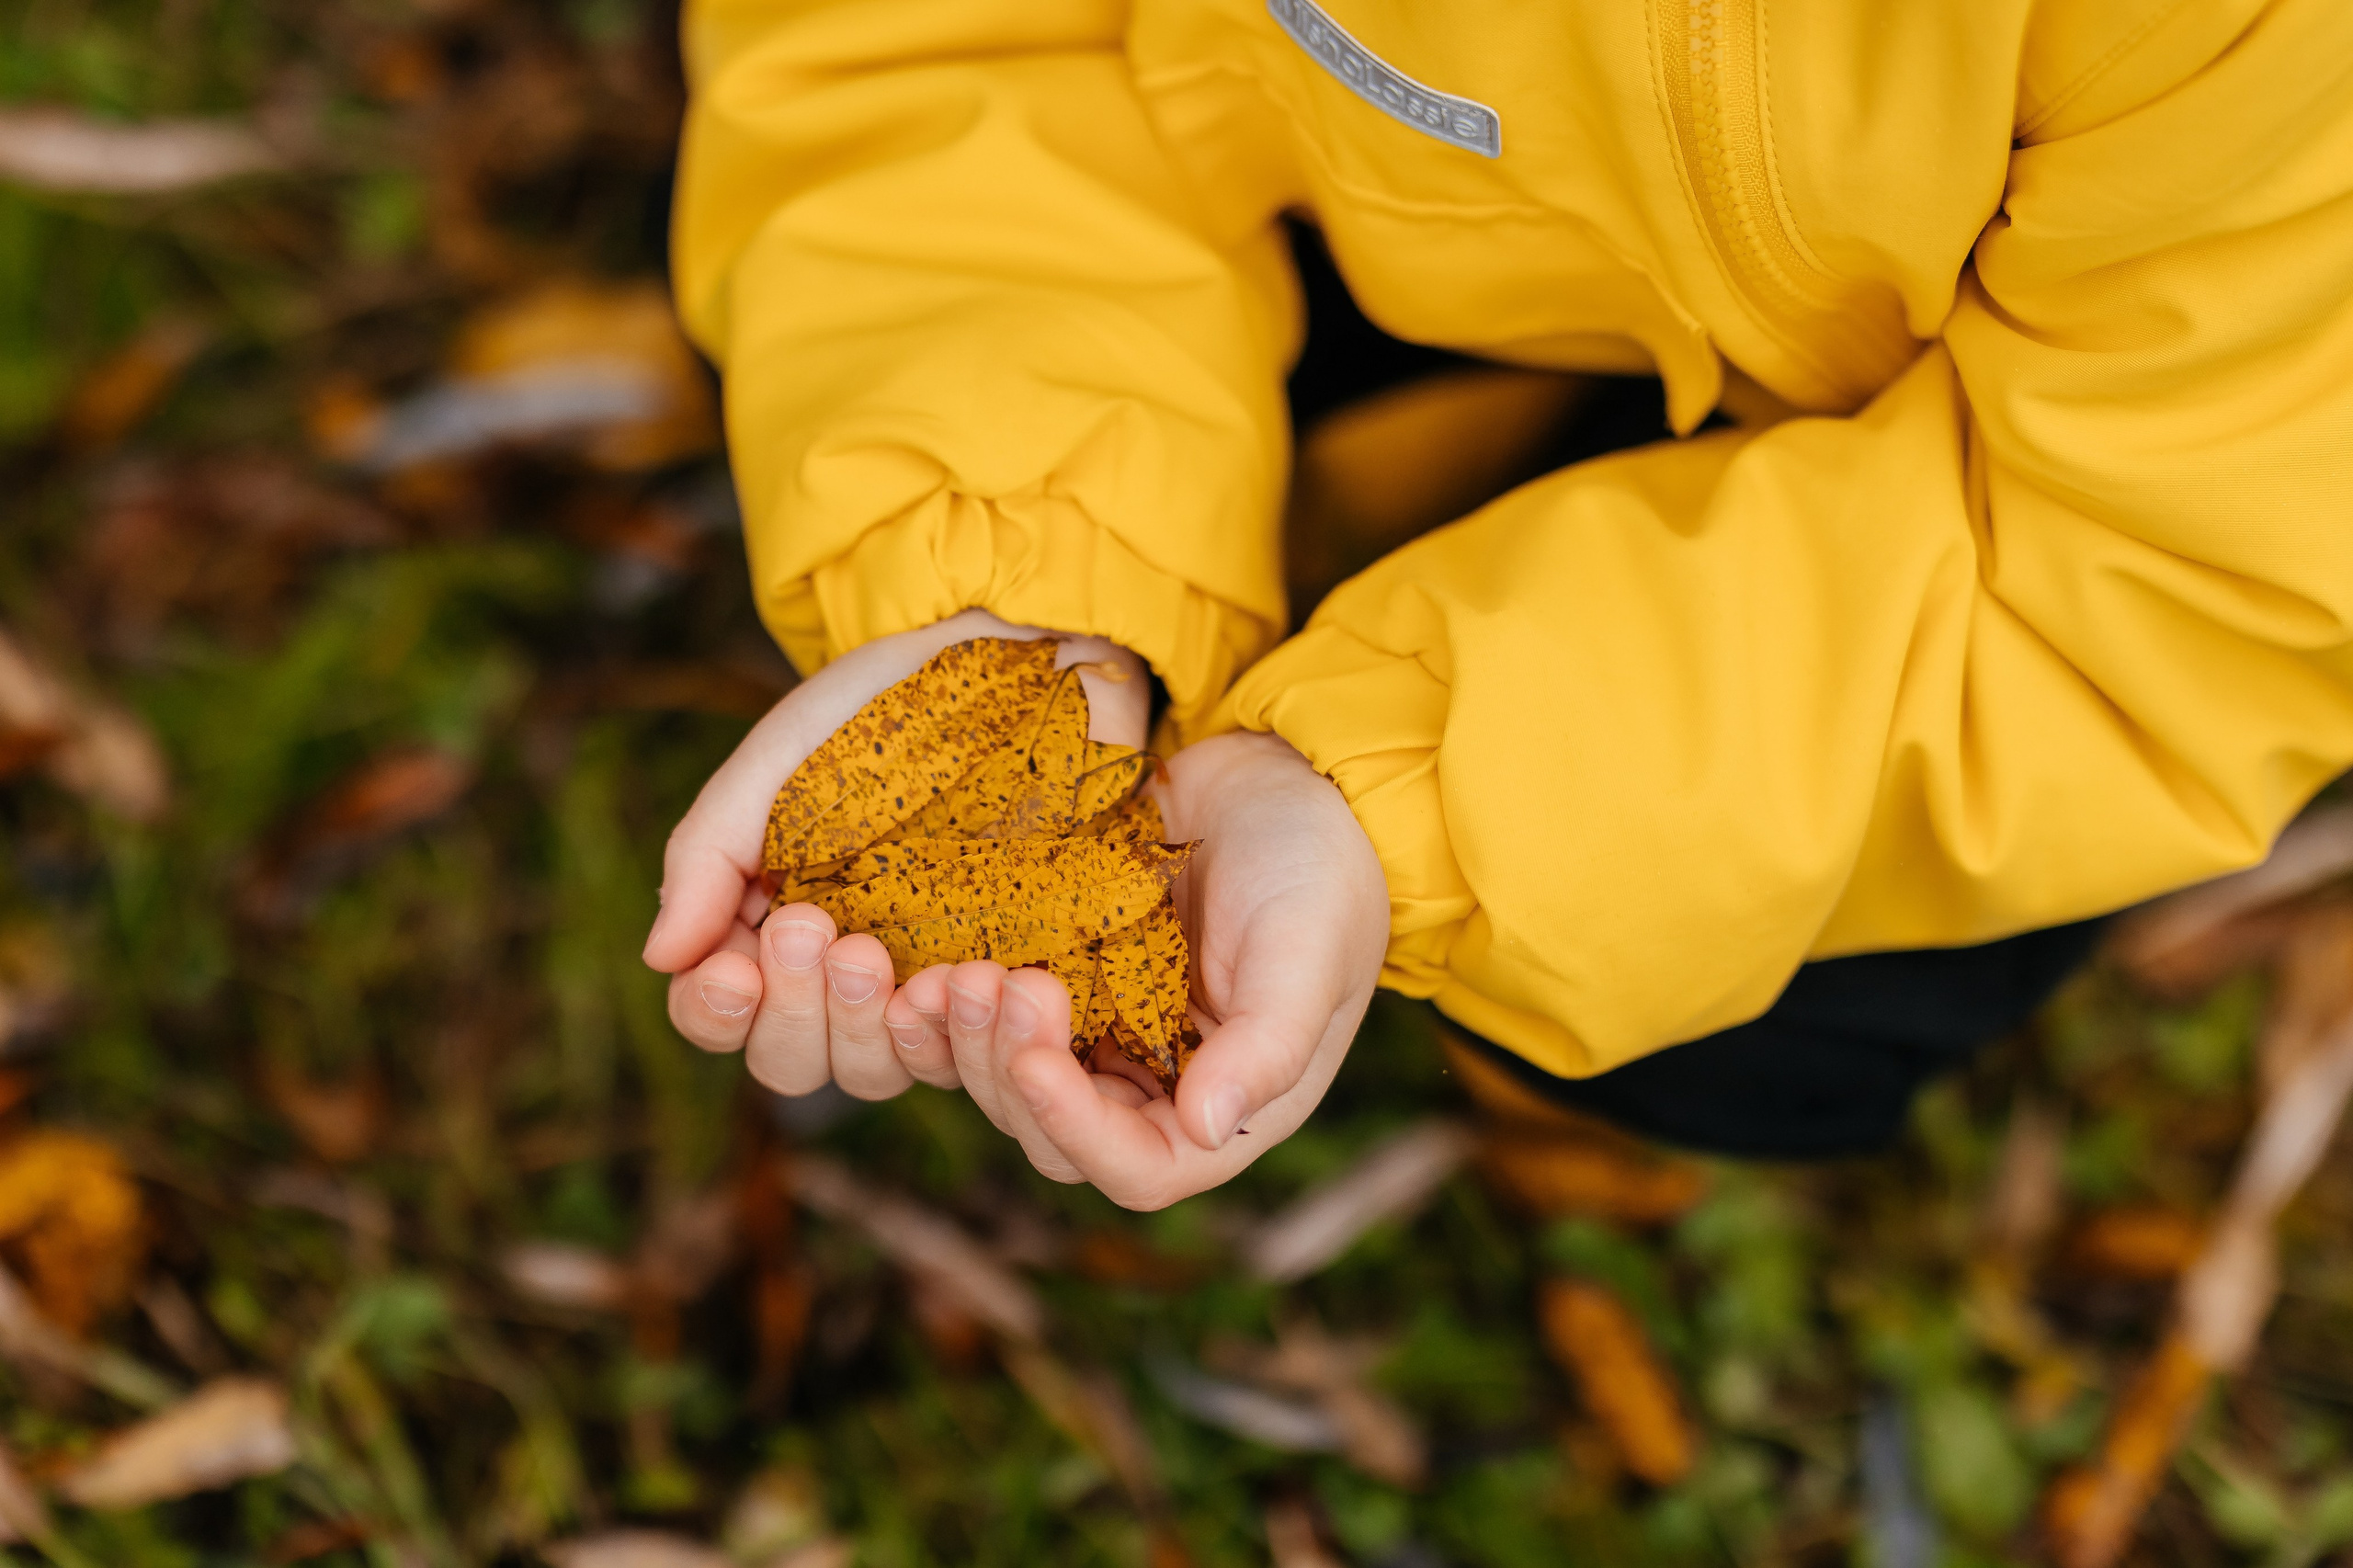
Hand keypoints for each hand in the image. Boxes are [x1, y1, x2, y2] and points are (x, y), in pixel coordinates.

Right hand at [642, 609, 1147, 1098]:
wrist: (1010, 659)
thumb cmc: (881, 704)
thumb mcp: (777, 759)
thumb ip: (713, 851)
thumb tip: (661, 958)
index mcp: (773, 922)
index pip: (723, 1011)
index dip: (716, 1011)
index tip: (734, 971)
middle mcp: (842, 970)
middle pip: (791, 1059)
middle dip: (792, 1014)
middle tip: (811, 929)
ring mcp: (923, 980)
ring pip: (874, 1071)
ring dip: (867, 1032)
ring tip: (881, 960)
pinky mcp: (999, 978)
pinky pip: (971, 1050)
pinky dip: (954, 1033)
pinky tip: (959, 983)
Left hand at [905, 730, 1387, 1208]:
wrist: (1284, 777)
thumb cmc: (1318, 869)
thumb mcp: (1305, 952)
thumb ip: (1267, 1045)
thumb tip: (1207, 1128)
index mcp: (1224, 1107)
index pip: (1139, 1168)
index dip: (1076, 1132)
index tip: (1035, 1062)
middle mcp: (1156, 1089)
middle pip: (1050, 1134)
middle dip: (1008, 1070)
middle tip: (987, 981)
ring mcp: (1101, 1038)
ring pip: (1005, 1084)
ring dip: (966, 1042)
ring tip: (955, 972)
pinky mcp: (1062, 981)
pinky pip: (990, 1020)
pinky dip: (951, 1009)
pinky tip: (924, 969)